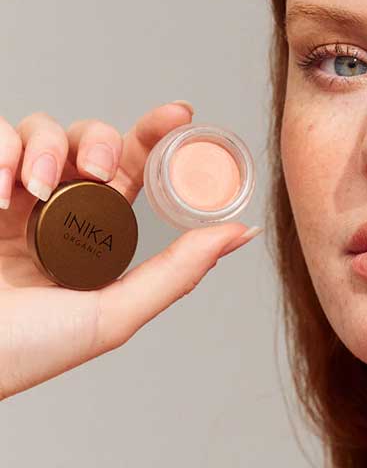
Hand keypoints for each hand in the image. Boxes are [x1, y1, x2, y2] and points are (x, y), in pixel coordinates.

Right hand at [0, 103, 261, 401]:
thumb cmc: (27, 351)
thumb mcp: (112, 314)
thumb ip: (176, 272)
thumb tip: (240, 233)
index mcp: (93, 233)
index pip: (131, 169)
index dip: (156, 135)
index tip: (181, 116)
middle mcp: (55, 208)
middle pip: (89, 139)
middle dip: (99, 139)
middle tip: (97, 168)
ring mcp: (11, 194)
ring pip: (41, 129)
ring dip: (44, 145)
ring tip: (34, 189)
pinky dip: (1, 150)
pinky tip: (0, 193)